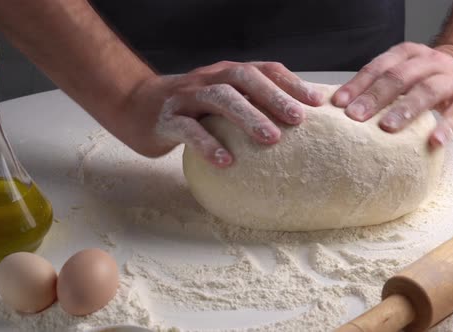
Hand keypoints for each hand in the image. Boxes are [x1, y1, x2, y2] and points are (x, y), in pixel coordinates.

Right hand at [115, 61, 323, 166]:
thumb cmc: (188, 108)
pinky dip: (209, 144)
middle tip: (298, 120)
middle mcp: (208, 79)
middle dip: (273, 97)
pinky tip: (227, 162)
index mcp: (225, 73)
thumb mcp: (218, 101)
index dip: (290, 83)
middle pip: (243, 79)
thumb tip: (289, 125)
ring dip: (248, 117)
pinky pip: (189, 129)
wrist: (134, 106)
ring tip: (271, 139)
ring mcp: (186, 96)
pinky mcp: (166, 118)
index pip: (262, 70)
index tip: (317, 103)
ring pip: (220, 98)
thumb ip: (247, 105)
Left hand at [332, 42, 452, 147]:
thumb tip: (337, 106)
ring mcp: (451, 80)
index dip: (358, 84)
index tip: (339, 103)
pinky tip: (434, 141)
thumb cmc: (425, 79)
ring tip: (388, 127)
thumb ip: (375, 86)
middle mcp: (429, 63)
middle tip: (356, 117)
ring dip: (406, 109)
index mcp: (407, 55)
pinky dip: (447, 127)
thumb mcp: (402, 74)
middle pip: (400, 77)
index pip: (379, 67)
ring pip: (428, 90)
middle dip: (375, 97)